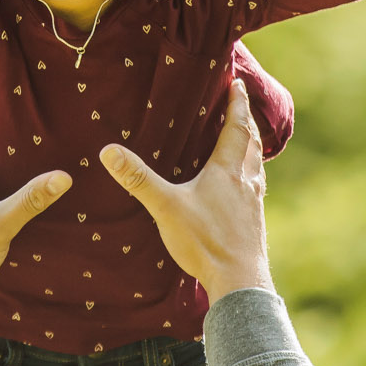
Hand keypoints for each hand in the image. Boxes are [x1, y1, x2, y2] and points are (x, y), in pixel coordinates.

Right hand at [100, 82, 270, 300]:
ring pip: (257, 168)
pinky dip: (251, 178)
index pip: (236, 128)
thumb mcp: (165, 207)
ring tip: (247, 145)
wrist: (239, 280)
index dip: (238, 104)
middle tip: (244, 108)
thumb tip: (109, 152)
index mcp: (226, 171)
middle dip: (248, 123)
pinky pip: (256, 190)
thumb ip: (138, 179)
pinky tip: (243, 191)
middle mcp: (245, 183)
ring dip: (253, 150)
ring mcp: (253, 205)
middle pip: (253, 144)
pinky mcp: (254, 224)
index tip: (239, 84)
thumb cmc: (204, 241)